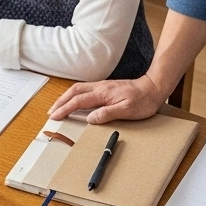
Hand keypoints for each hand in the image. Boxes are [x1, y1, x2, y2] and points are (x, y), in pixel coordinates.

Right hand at [48, 75, 164, 123]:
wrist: (153, 88)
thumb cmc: (143, 100)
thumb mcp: (127, 110)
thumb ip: (107, 113)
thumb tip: (89, 118)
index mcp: (103, 93)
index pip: (79, 101)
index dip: (65, 109)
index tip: (55, 116)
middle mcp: (100, 87)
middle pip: (74, 91)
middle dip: (60, 101)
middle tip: (51, 112)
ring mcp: (102, 86)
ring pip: (78, 89)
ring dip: (66, 98)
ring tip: (58, 107)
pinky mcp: (106, 88)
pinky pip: (85, 90)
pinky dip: (75, 95)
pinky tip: (74, 101)